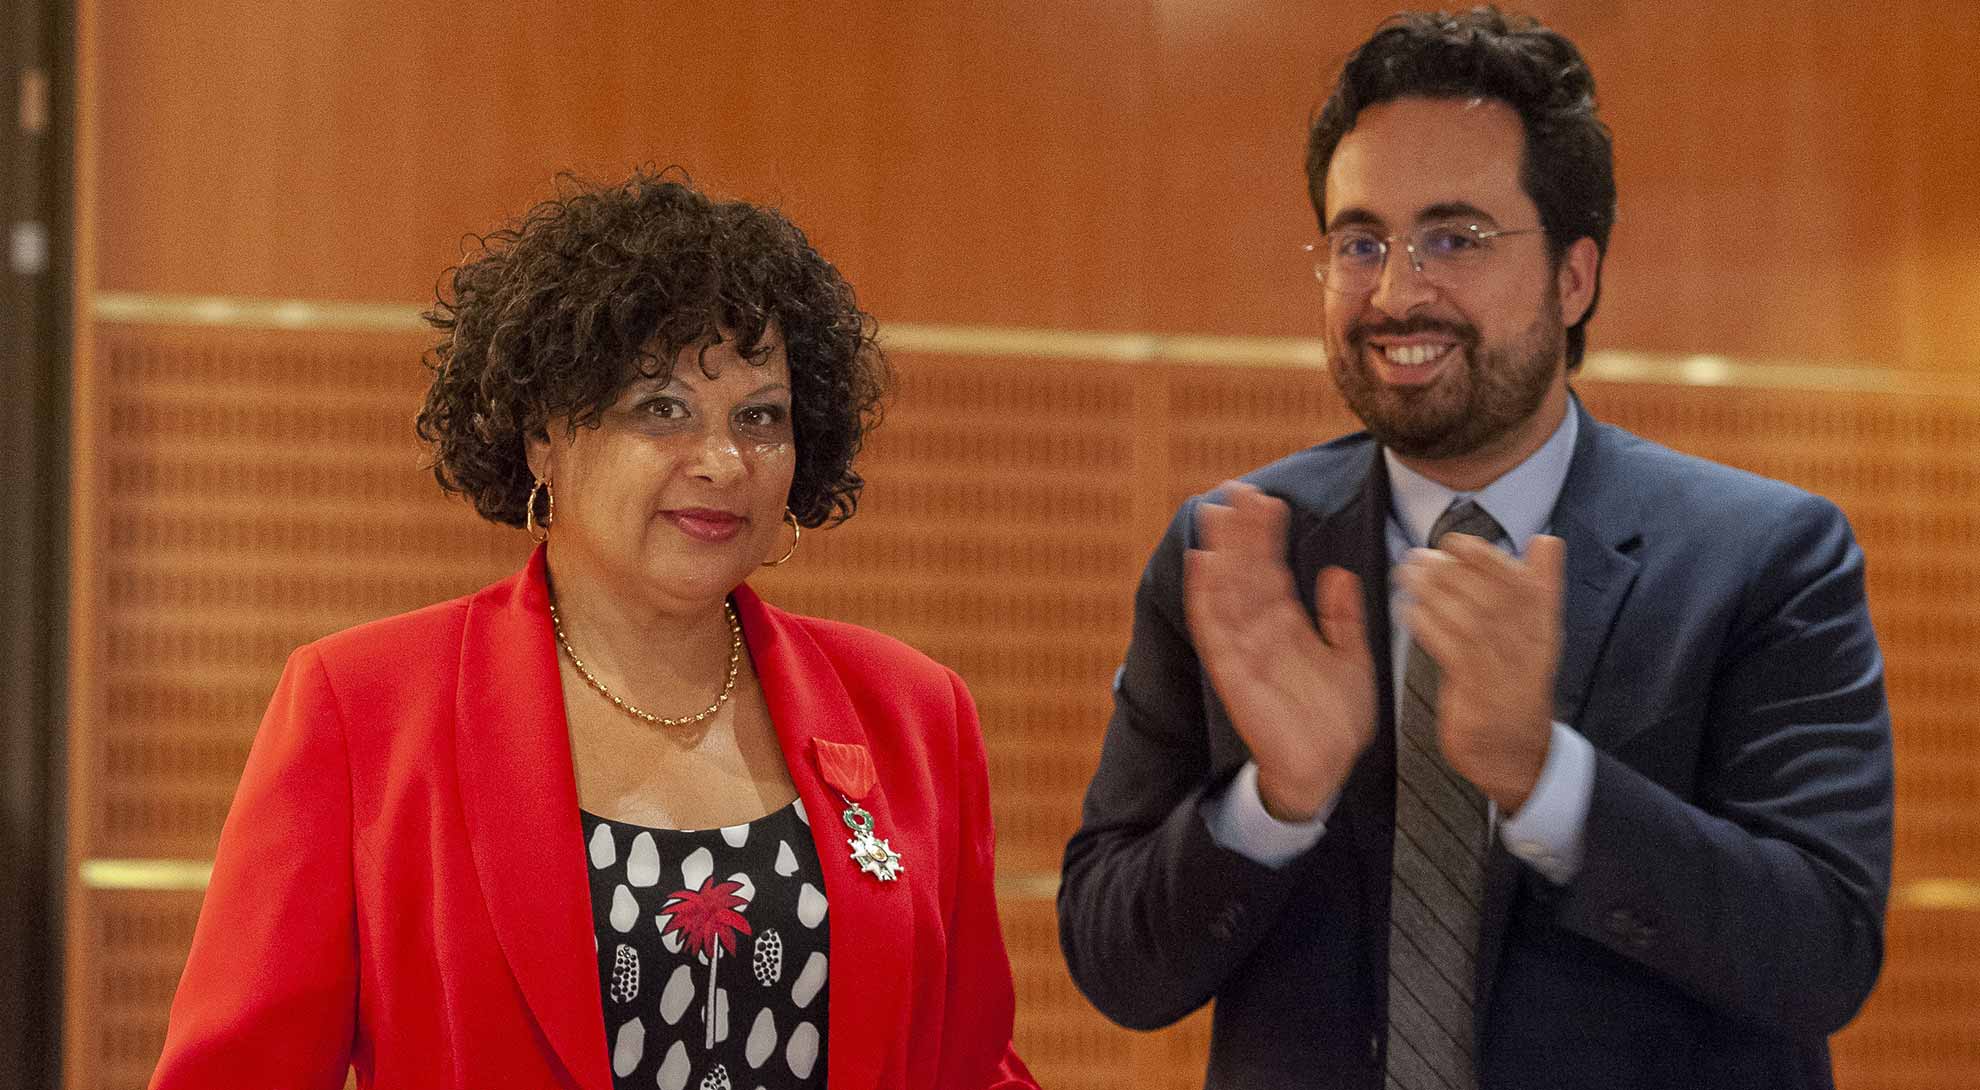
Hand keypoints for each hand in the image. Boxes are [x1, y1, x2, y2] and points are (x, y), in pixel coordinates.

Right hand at [1184, 482, 1376, 821]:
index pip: (1272, 570)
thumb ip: (1343, 618)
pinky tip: (1202, 563)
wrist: (1325, 771)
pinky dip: (1206, 596)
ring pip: (1226, 591)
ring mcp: (1243, 650)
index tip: (1269, 499)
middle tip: (1234, 489)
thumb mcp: (1352, 660)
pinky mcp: (1232, 672)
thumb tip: (1337, 573)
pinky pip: (1214, 629)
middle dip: (1239, 532)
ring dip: (1219, 551)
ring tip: (1215, 513)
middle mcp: (1261, 632)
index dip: (1268, 536)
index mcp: (1288, 626)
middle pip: (1244, 571)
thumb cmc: (1336, 720)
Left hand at [1396, 532, 1565, 813]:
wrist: (1515, 749)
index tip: (1454, 542)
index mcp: (1544, 624)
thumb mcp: (1538, 631)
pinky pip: (1451, 650)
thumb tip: (1548, 540)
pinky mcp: (1479, 692)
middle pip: (1489, 596)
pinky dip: (1426, 625)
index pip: (1519, 580)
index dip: (1486, 556)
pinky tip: (1406, 610)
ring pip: (1468, 619)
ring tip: (1405, 575)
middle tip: (1416, 557)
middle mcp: (1529, 644)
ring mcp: (1505, 669)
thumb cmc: (1516, 680)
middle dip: (1449, 570)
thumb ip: (1541, 584)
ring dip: (1432, 592)